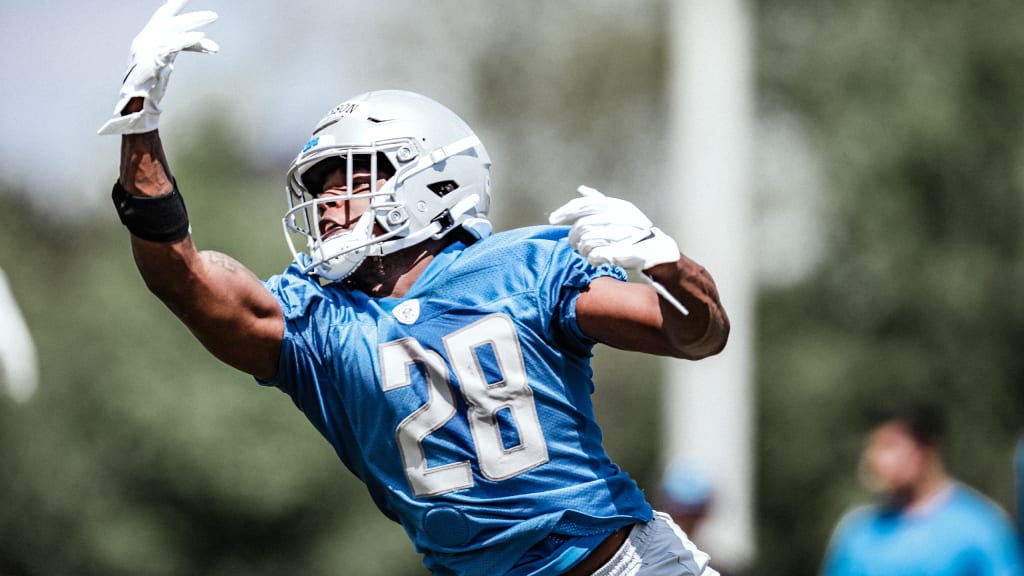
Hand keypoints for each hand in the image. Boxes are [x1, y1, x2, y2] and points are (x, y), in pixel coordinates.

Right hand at [98, 0, 218, 134]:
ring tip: (213, 17)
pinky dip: (186, 40)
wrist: (135, 105)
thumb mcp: (167, 62)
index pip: (163, 17)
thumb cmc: (150, 87)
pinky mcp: (151, 59)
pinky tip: (201, 37)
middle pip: (168, 19)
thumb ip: (180, 48)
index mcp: (146, 40)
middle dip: (188, 12)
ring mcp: (146, 49)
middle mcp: (145, 40)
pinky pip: (172, 45)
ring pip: (173, 30)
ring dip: (194, 23)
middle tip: (211, 11)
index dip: (176, 6)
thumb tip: (206, 41)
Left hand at [549, 185, 679, 270]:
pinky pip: (593, 255)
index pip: (583, 205)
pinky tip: (595, 258)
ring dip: (583, 249)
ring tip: (588, 251)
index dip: (564, 211)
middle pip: (581, 226)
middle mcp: (617, 218)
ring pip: (585, 242)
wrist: (657, 250)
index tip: (551, 219)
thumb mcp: (619, 211)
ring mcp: (618, 235)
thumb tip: (581, 189)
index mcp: (615, 206)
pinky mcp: (618, 252)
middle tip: (574, 244)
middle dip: (574, 237)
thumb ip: (599, 200)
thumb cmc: (634, 231)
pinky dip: (591, 258)